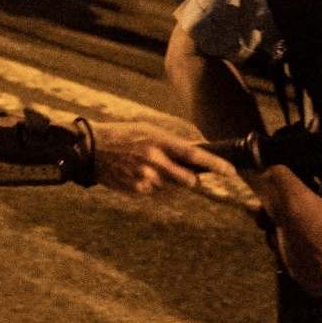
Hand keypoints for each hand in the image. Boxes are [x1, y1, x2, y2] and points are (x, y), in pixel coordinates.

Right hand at [87, 122, 231, 195]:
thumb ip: (171, 143)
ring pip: (173, 187)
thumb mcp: (148, 130)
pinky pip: (157, 192)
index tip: (230, 171)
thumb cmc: (123, 135)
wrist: (91, 148)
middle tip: (189, 174)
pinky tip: (139, 173)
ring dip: (170, 181)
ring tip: (149, 167)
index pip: (194, 156)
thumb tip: (195, 154)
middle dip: (193, 179)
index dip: (215, 165)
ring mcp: (146, 178)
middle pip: (189, 180)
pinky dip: (154, 185)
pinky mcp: (138, 190)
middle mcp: (155, 161)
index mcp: (159, 142)